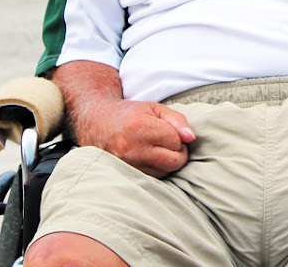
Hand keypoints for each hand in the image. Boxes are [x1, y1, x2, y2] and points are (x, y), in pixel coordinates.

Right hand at [54, 60, 194, 177]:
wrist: (96, 123)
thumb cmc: (130, 114)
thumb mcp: (155, 108)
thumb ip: (177, 120)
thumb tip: (190, 138)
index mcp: (139, 127)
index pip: (176, 141)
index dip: (178, 137)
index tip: (170, 132)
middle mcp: (131, 149)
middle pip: (173, 161)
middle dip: (178, 153)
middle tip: (170, 143)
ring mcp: (125, 165)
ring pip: (164, 172)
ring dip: (167, 162)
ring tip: (157, 149)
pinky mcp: (123, 175)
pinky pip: (152, 178)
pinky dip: (156, 169)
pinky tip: (149, 158)